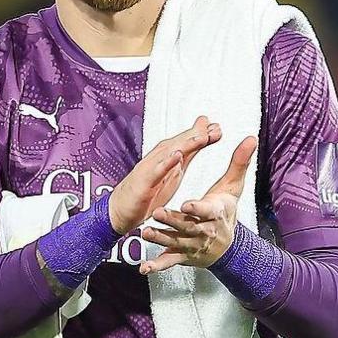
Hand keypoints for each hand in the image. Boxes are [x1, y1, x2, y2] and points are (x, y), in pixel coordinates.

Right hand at [107, 116, 219, 235]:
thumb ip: (187, 155)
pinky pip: (156, 171)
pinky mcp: (143, 182)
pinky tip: (177, 156)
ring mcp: (150, 169)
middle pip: (179, 143)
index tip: (218, 127)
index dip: (201, 134)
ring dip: (185, 144)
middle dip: (197, 134)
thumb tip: (201, 138)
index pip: (186, 142)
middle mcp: (158, 159)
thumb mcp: (173, 172)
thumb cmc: (146, 191)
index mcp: (167, 158)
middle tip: (214, 127)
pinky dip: (166, 163)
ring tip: (201, 137)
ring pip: (169, 153)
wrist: (119, 210)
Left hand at [139, 135, 257, 274]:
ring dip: (160, 239)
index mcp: (215, 214)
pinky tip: (144, 268)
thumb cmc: (226, 212)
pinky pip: (169, 261)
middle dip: (173, 221)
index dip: (198, 209)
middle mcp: (204, 231)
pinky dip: (157, 265)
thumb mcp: (233, 187)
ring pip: (175, 242)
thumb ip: (239, 162)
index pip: (207, 211)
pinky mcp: (182, 255)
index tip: (187, 204)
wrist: (227, 246)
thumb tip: (250, 138)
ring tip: (146, 232)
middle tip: (157, 212)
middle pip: (188, 226)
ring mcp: (192, 245)